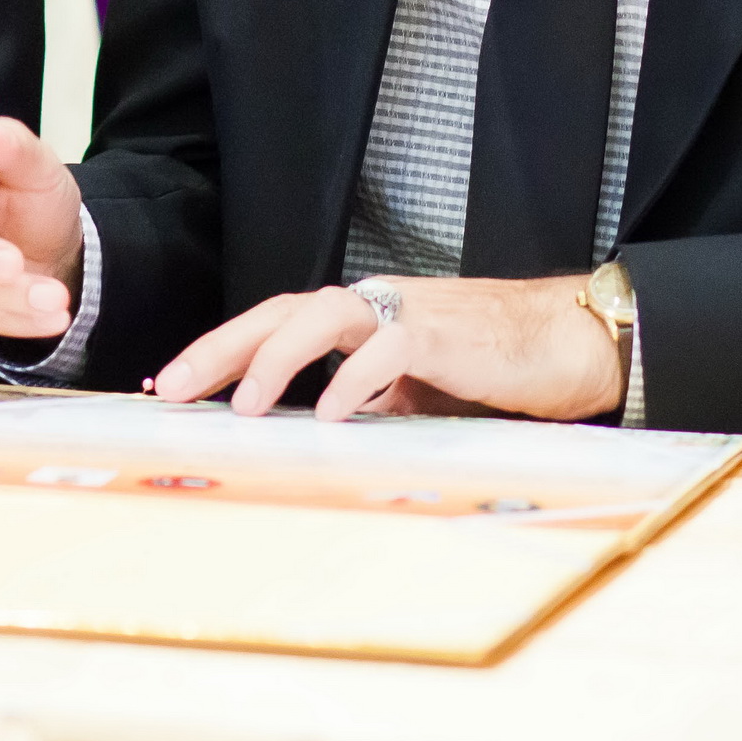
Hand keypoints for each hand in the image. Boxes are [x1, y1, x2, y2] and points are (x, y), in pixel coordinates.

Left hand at [155, 275, 623, 420]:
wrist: (570, 342)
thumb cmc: (493, 368)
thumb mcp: (415, 393)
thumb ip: (369, 402)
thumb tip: (324, 433)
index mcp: (361, 320)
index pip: (276, 324)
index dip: (222, 351)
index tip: (171, 388)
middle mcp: (374, 308)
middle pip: (280, 310)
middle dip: (220, 348)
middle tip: (170, 389)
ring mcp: (407, 315)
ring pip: (323, 315)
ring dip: (276, 357)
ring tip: (241, 405)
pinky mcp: (445, 336)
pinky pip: (389, 350)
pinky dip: (355, 381)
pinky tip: (331, 414)